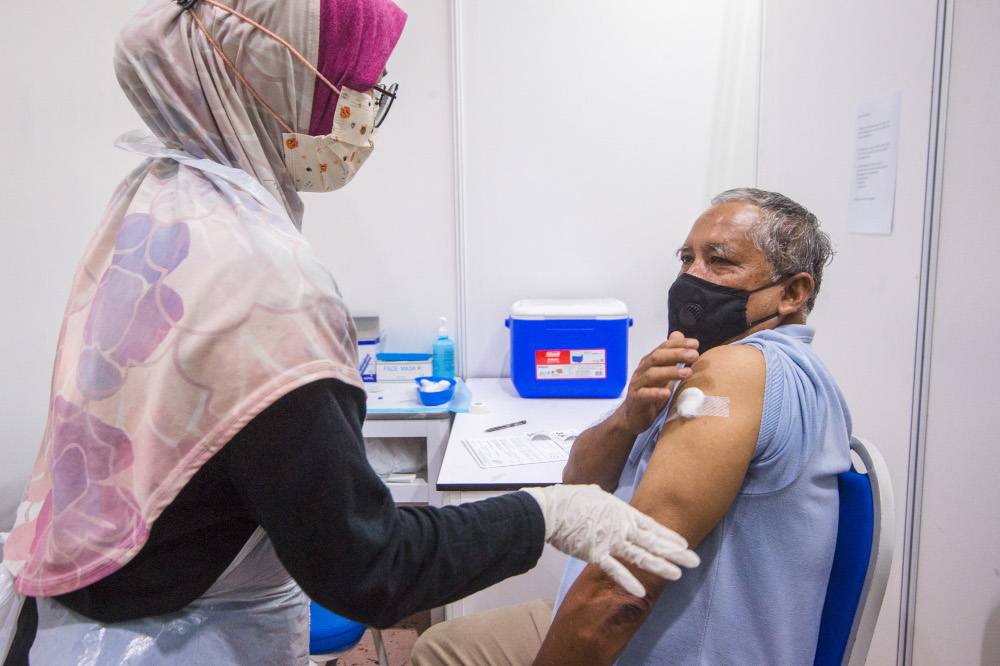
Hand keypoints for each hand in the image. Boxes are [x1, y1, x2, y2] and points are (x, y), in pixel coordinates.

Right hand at [523, 484, 699, 596]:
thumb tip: (609, 502)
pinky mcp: (595, 553)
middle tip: (694, 561)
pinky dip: (628, 581)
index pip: (652, 526)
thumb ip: (608, 503)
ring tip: (678, 575)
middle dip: (675, 553)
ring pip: (641, 556)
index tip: (684, 544)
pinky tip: (641, 592)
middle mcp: (621, 527)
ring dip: (660, 566)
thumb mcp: (596, 495)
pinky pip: (615, 570)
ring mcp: (610, 541)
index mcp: (622, 512)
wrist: (550, 510)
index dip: (669, 536)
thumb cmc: (569, 500)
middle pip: (653, 541)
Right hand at [617, 332, 698, 435]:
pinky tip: (667, 393)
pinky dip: (656, 393)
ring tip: (687, 372)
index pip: (664, 348)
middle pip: (658, 358)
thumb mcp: (663, 372)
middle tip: (694, 355)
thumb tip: (679, 334)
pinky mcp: (636, 399)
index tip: (695, 344)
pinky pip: (645, 394)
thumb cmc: (650, 393)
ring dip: (671, 372)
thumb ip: (670, 355)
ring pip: (652, 374)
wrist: (633, 416)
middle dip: (677, 354)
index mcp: (650, 362)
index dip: (679, 344)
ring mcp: (638, 384)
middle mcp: (643, 370)